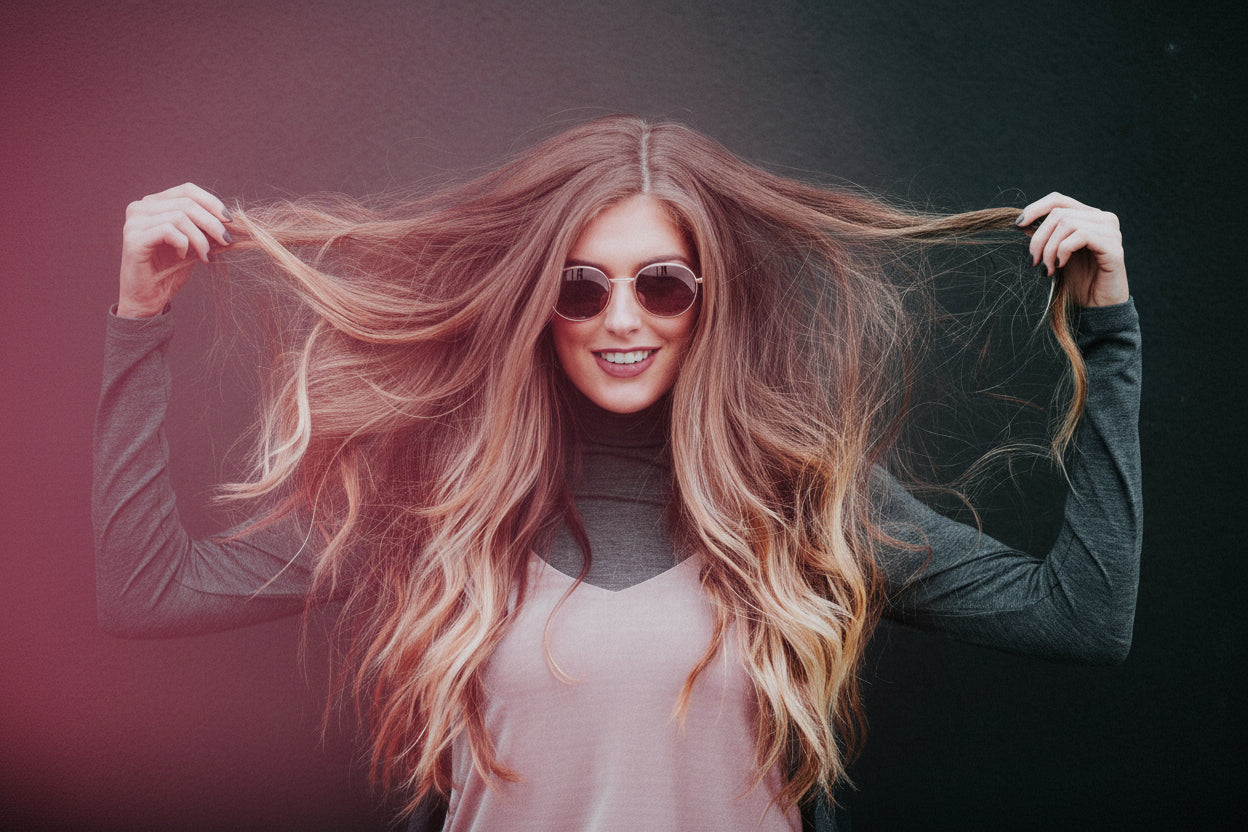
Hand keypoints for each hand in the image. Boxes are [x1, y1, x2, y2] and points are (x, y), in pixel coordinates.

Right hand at [117, 183, 232, 317]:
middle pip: (186, 202)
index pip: (187, 190)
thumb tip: (229, 219)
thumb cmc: (169, 272)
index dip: (211, 202)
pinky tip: (183, 257)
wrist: (148, 299)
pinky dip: (184, 244)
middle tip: (226, 241)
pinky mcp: (133, 238)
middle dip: (212, 222)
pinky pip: (169, 231)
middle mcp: (140, 208)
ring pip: (180, 216)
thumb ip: (203, 228)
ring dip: (200, 238)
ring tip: (206, 256)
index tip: (229, 220)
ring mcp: (134, 222)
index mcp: (153, 204)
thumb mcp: (192, 244)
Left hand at [1016, 193, 1128, 307]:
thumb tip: (1022, 222)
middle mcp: (1103, 219)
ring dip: (1049, 248)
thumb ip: (1045, 236)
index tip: (1018, 226)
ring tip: (1047, 268)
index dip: (1035, 208)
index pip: (1058, 200)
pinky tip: (1061, 265)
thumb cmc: (1077, 281)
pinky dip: (1063, 250)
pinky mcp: (1113, 246)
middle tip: (1034, 260)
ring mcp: (1110, 230)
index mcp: (1089, 217)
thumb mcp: (1055, 254)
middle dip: (1039, 238)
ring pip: (1067, 223)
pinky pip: (1080, 235)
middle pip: (1058, 212)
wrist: (1097, 306)